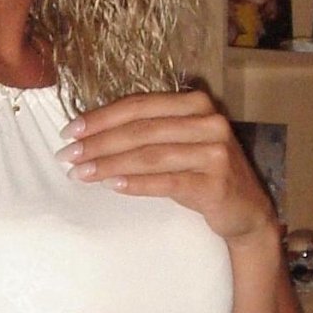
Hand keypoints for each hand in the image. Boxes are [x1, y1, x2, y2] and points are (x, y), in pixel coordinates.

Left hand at [59, 90, 275, 246]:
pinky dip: (137, 183)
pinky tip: (112, 186)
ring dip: (110, 164)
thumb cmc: (202, 172)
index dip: (101, 118)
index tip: (70, 132)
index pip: (139, 106)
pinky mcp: (216, 183)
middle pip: (141, 130)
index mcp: (195, 103)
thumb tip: (89, 133)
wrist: (245, 210)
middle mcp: (209, 121)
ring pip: (150, 155)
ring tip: (81, 174)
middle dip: (99, 143)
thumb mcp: (179, 142)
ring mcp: (215, 152)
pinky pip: (167, 182)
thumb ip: (148, 130)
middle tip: (68, 156)